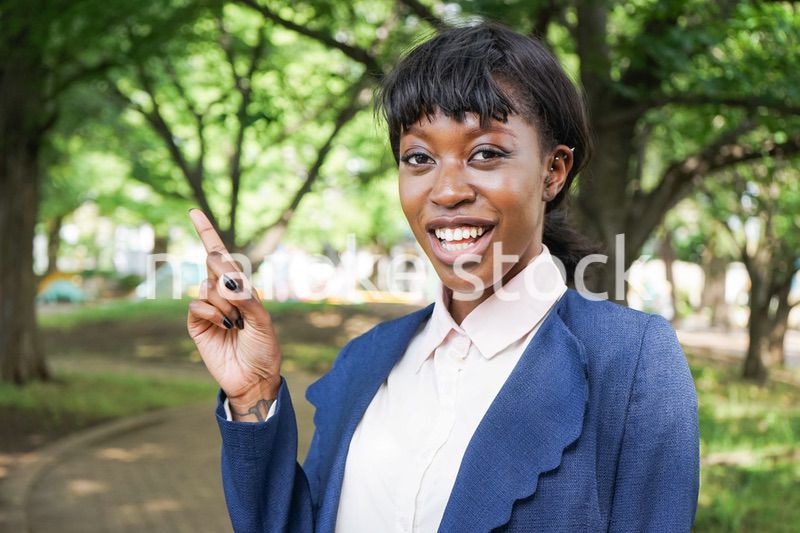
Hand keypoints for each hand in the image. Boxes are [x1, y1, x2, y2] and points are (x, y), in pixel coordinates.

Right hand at [186, 209, 281, 406]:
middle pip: (215, 265)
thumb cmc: (264, 348)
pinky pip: (196, 304)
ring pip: (208, 287)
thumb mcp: (263, 321)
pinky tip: (223, 327)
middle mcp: (223, 292)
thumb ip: (246, 298)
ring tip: (235, 325)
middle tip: (239, 304)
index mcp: (242, 287)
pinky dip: (211, 313)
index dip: (207, 233)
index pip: (223, 256)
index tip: (193, 212)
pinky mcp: (196, 323)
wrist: (253, 378)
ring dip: (225, 305)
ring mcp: (209, 307)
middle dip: (227, 278)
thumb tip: (226, 280)